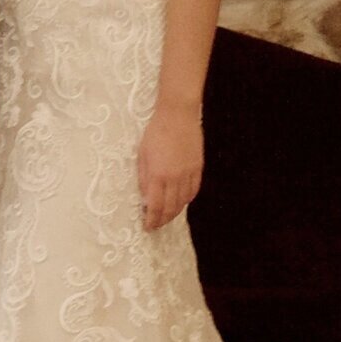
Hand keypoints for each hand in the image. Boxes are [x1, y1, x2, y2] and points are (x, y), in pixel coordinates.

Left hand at [136, 105, 203, 230]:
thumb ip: (143, 178)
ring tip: (167, 216)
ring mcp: (188, 173)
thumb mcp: (142, 154)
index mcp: (157, 175)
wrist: (177, 115)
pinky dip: (187, 200)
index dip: (151, 220)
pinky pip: (193, 190)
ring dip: (175, 212)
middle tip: (156, 225)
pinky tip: (181, 202)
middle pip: (170, 208)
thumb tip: (145, 197)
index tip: (147, 226)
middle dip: (162, 220)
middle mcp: (174, 178)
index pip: (155, 206)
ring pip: (183, 202)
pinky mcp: (198, 167)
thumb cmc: (155, 132)